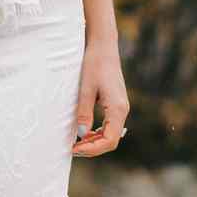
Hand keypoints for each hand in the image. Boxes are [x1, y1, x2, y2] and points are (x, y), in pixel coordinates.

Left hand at [72, 41, 128, 156]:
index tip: (74, 149)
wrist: (104, 47)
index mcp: (117, 108)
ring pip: (111, 135)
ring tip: (76, 142)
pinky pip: (109, 126)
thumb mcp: (86, 89)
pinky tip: (84, 132)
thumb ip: (84, 113)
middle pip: (111, 141)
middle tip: (73, 148)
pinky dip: (98, 133)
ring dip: (95, 142)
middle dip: (93, 148)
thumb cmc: (94, 64)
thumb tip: (81, 135)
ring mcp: (121, 108)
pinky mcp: (116, 105)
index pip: (109, 140)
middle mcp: (123, 110)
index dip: (92, 149)